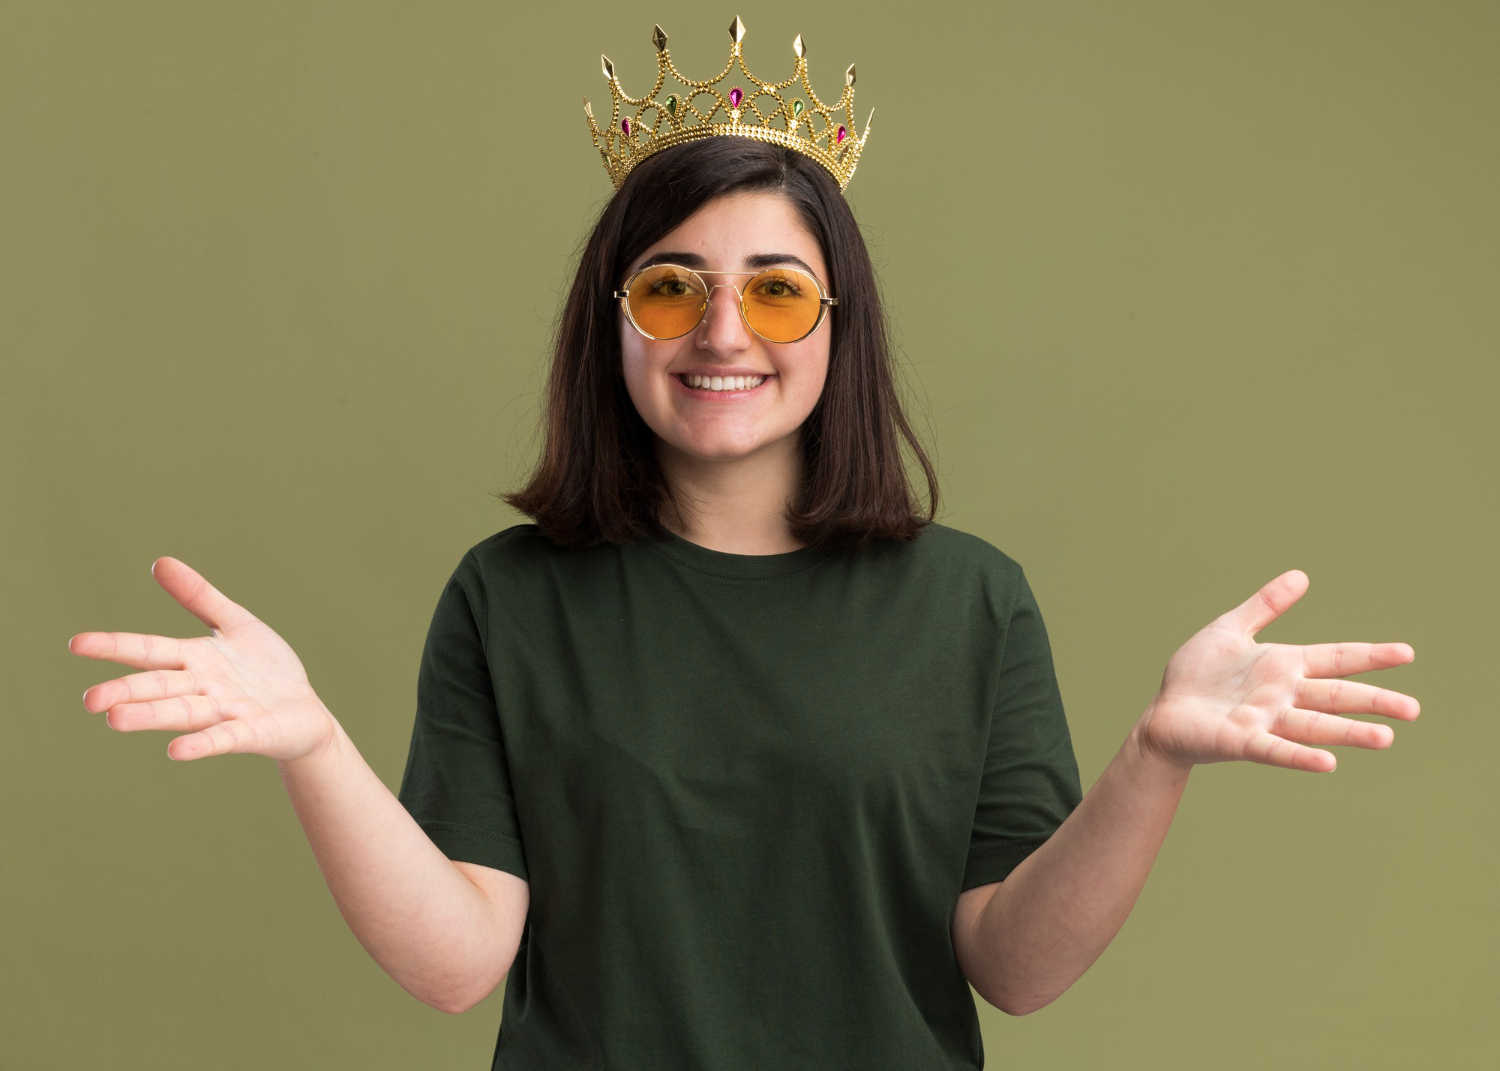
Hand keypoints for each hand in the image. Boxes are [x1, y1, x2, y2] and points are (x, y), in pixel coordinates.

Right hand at [69, 557, 338, 762]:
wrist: (306, 712)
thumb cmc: (266, 669)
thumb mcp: (236, 624)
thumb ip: (199, 597)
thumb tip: (160, 562)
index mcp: (195, 659)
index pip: (148, 650)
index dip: (115, 647)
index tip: (75, 643)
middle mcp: (203, 687)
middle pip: (159, 687)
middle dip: (126, 691)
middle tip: (90, 700)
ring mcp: (226, 711)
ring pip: (183, 712)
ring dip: (151, 716)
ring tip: (115, 720)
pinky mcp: (252, 732)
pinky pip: (224, 738)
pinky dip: (202, 743)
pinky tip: (175, 751)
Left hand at [1135, 570, 1419, 772]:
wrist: (1163, 713)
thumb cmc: (1197, 675)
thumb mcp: (1230, 630)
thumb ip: (1265, 605)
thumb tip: (1302, 575)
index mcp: (1283, 666)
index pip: (1336, 659)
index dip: (1370, 656)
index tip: (1408, 653)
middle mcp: (1282, 696)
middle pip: (1336, 696)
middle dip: (1373, 701)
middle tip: (1413, 710)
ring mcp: (1265, 720)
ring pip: (1314, 726)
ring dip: (1348, 733)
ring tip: (1385, 739)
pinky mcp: (1241, 741)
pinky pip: (1275, 749)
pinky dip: (1299, 756)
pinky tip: (1328, 764)